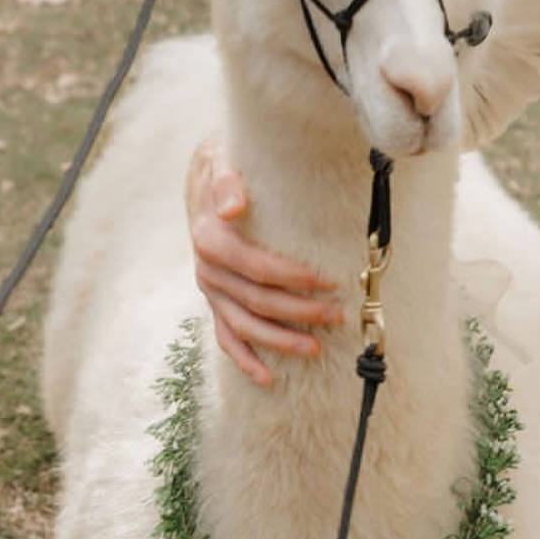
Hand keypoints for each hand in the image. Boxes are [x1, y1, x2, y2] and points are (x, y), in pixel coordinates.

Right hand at [187, 138, 342, 386]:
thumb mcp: (219, 159)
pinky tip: (267, 379)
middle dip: (299, 311)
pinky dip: (244, 360)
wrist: (201, 176)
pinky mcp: (215, 300)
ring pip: (245, 324)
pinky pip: (226, 336)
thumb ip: (225, 180)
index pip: (258, 267)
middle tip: (338, 315)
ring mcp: (211, 289)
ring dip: (280, 340)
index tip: (329, 281)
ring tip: (316, 349)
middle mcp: (208, 270)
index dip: (294, 277)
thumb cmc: (221, 166)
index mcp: (211, 240)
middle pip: (258, 300)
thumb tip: (234, 205)